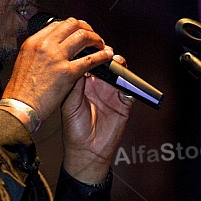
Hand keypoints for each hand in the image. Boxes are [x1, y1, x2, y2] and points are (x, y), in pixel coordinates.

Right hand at [2, 17, 113, 121]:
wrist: (19, 107)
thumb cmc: (20, 92)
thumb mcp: (24, 63)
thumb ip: (37, 53)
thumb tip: (48, 51)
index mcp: (33, 42)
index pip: (57, 24)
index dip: (72, 26)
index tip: (78, 31)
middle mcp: (45, 45)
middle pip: (72, 24)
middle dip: (86, 28)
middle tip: (92, 35)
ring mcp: (56, 57)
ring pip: (83, 36)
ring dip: (95, 39)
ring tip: (101, 45)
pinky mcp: (67, 72)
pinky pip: (90, 59)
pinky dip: (101, 56)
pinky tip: (106, 57)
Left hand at [61, 55, 132, 183]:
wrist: (86, 151)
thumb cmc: (74, 130)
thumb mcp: (69, 105)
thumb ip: (75, 86)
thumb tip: (78, 67)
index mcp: (83, 85)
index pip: (89, 64)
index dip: (91, 55)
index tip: (92, 48)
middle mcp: (98, 87)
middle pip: (106, 66)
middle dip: (108, 57)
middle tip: (107, 54)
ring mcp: (112, 95)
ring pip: (120, 75)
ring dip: (120, 67)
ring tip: (117, 64)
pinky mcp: (124, 104)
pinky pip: (131, 90)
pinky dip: (131, 85)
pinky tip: (125, 83)